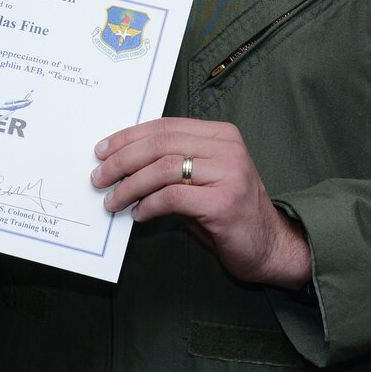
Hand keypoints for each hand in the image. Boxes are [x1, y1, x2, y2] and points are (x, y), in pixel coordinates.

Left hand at [92, 118, 310, 288]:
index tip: (103, 150)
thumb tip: (124, 163)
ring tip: (113, 200)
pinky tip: (139, 214)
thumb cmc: (230, 212)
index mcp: (221, 135)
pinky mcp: (224, 203)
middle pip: (161, 144)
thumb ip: (173, 164)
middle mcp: (227, 149)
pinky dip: (149, 205)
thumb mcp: (204, 178)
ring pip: (163, 169)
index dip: (129, 137)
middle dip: (122, 160)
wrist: (270, 245)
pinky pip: (173, 198)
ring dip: (130, 186)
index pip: (165, 126)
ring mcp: (229, 174)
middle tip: (100, 177)